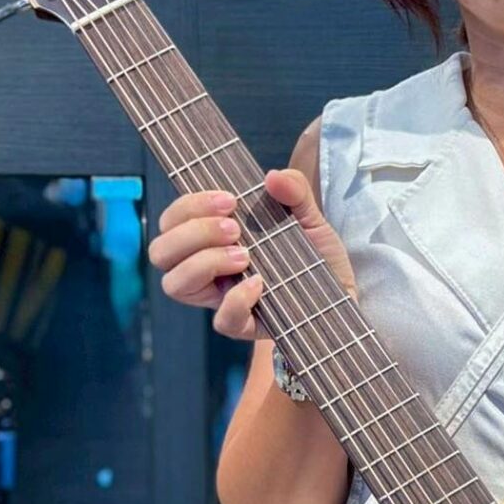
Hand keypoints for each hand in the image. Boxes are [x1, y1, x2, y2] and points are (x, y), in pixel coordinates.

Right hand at [147, 168, 357, 342]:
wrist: (342, 292)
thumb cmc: (315, 255)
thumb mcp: (309, 216)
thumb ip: (294, 192)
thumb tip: (274, 177)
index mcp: (210, 239)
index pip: (171, 221)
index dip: (188, 206)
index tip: (229, 199)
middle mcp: (206, 269)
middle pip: (160, 252)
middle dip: (192, 232)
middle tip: (235, 228)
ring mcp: (221, 299)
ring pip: (175, 285)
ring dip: (203, 262)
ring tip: (244, 255)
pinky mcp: (244, 326)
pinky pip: (221, 320)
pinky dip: (236, 299)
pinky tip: (260, 283)